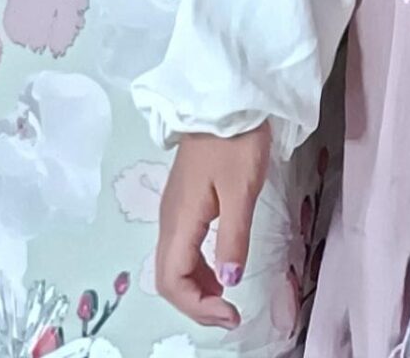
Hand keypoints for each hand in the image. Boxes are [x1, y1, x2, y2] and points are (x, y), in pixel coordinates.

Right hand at [155, 125, 273, 330]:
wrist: (226, 95)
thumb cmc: (236, 141)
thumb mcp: (242, 190)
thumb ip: (233, 237)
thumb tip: (228, 282)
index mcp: (179, 219)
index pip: (172, 281)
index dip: (197, 307)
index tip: (231, 313)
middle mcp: (169, 218)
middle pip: (168, 277)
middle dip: (196, 304)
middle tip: (230, 314)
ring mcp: (174, 208)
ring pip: (174, 262)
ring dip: (197, 287)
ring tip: (227, 296)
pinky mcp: (185, 199)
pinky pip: (183, 246)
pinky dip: (198, 267)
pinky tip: (220, 267)